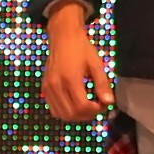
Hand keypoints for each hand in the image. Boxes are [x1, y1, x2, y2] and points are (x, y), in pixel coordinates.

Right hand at [39, 4, 115, 121]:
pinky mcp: (45, 88)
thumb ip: (102, 84)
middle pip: (71, 114)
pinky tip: (74, 104)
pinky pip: (54, 109)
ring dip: (76, 116)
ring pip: (62, 114)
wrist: (63, 37)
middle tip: (96, 107)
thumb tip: (109, 102)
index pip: (81, 106)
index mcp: (70, 79)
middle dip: (87, 115)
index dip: (94, 111)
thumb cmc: (81, 48)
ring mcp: (48, 88)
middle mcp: (56, 85)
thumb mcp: (96, 64)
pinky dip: (65, 112)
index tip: (103, 105)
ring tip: (87, 107)